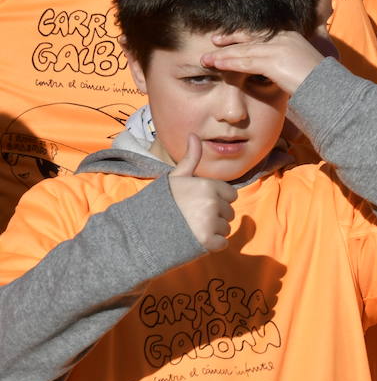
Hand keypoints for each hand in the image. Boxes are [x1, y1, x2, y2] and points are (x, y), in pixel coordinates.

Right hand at [168, 135, 236, 251]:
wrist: (141, 229)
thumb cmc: (161, 202)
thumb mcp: (176, 178)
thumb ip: (191, 158)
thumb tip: (194, 135)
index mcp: (207, 185)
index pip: (231, 195)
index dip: (217, 200)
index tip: (199, 203)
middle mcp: (211, 202)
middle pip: (229, 213)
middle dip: (215, 216)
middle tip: (192, 217)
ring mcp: (210, 222)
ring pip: (226, 228)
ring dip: (213, 231)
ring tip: (191, 228)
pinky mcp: (207, 241)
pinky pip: (222, 244)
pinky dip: (211, 245)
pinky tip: (194, 240)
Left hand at [201, 30, 323, 95]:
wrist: (331, 89)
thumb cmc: (320, 82)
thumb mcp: (303, 66)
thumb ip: (288, 63)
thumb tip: (280, 70)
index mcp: (291, 36)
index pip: (259, 33)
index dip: (241, 36)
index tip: (226, 39)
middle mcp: (283, 38)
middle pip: (249, 38)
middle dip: (228, 42)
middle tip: (212, 44)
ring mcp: (278, 48)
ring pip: (244, 50)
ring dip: (223, 55)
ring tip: (206, 59)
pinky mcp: (273, 61)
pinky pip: (245, 62)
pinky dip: (229, 63)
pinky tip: (217, 65)